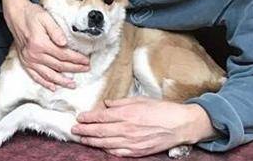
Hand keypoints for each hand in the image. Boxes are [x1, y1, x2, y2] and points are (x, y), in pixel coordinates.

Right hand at [2, 0, 89, 90]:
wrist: (16, 14)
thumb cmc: (31, 14)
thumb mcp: (45, 17)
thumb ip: (56, 31)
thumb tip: (64, 43)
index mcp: (40, 43)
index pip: (63, 55)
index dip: (76, 59)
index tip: (86, 61)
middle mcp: (34, 54)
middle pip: (58, 66)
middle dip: (74, 69)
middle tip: (85, 69)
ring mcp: (28, 60)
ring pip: (48, 75)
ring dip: (61, 81)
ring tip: (72, 84)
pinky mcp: (25, 62)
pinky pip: (35, 76)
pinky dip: (45, 83)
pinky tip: (53, 87)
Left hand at [71, 97, 215, 156]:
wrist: (179, 124)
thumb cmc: (161, 109)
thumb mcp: (140, 99)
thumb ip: (121, 102)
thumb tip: (106, 104)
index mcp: (127, 113)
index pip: (101, 116)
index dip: (88, 118)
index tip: (79, 117)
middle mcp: (127, 128)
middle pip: (100, 131)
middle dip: (85, 130)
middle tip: (74, 129)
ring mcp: (132, 142)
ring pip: (106, 143)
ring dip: (92, 141)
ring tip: (82, 139)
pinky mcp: (137, 151)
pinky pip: (118, 152)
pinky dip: (107, 150)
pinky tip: (100, 148)